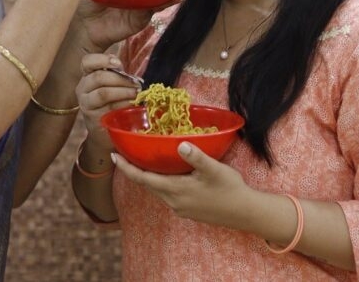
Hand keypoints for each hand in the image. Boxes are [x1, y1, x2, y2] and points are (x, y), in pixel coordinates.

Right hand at [76, 51, 142, 146]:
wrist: (106, 130)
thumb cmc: (113, 102)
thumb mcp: (114, 86)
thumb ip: (118, 76)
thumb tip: (132, 75)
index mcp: (87, 76)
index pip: (87, 62)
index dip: (102, 59)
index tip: (118, 63)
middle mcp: (83, 88)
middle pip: (98, 77)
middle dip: (121, 79)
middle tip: (136, 83)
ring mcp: (86, 104)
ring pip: (103, 93)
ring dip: (123, 91)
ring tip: (136, 93)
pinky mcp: (92, 118)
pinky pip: (109, 108)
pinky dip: (123, 104)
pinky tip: (132, 105)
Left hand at [111, 142, 254, 229]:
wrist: (245, 213)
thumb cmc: (230, 189)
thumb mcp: (214, 169)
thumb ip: (196, 156)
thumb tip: (180, 144)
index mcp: (175, 190)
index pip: (143, 179)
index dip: (126, 168)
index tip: (113, 156)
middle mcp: (173, 202)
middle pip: (147, 184)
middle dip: (134, 170)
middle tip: (125, 154)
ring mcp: (180, 208)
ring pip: (157, 190)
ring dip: (148, 177)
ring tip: (143, 161)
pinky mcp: (188, 210)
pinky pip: (168, 194)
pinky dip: (161, 182)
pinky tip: (168, 173)